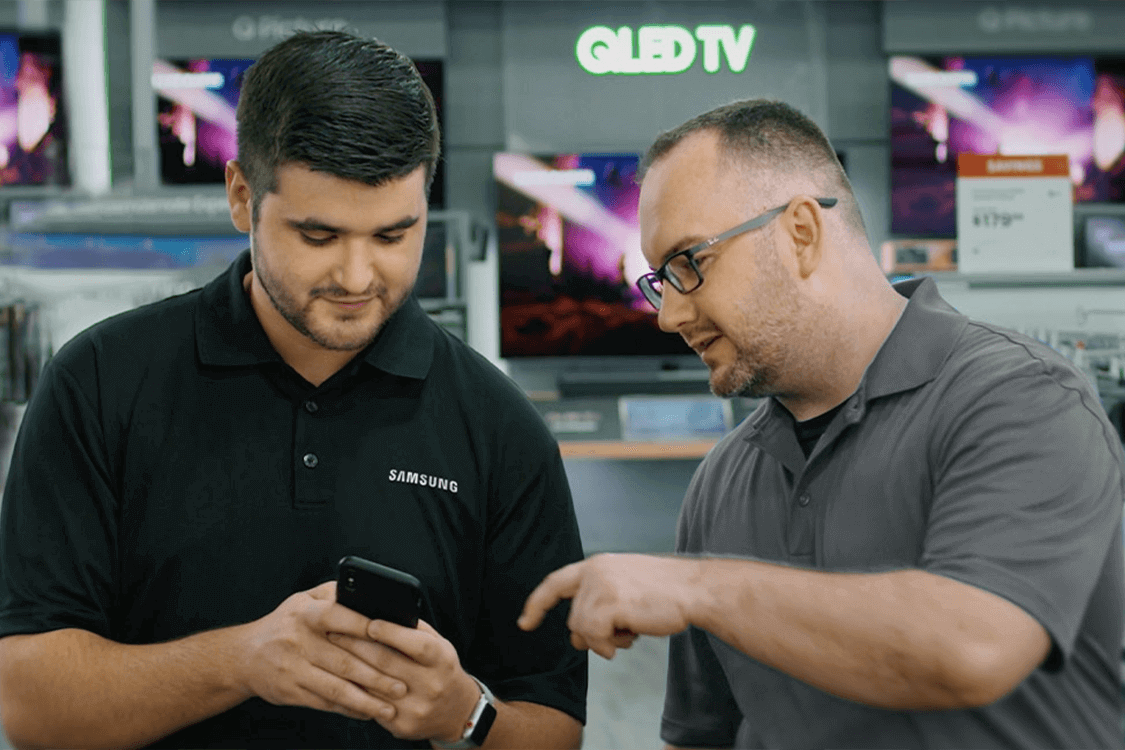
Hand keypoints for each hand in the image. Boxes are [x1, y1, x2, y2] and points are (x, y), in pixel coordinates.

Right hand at [234, 581, 407, 721]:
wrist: (244, 656)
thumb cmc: (286, 624)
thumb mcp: (304, 600)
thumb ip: (334, 594)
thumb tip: (369, 593)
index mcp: (305, 613)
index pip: (341, 617)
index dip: (368, 627)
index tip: (395, 638)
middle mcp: (298, 641)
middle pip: (345, 660)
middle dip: (377, 676)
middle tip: (403, 686)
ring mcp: (293, 668)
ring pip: (336, 688)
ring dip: (366, 700)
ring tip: (390, 708)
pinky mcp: (290, 692)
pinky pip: (325, 703)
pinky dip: (348, 709)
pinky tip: (367, 712)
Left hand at [329, 619, 479, 742]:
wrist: (457, 711)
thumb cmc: (441, 668)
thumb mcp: (439, 644)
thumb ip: (415, 630)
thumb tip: (382, 611)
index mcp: (441, 660)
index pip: (415, 644)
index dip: (390, 632)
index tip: (367, 622)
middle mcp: (430, 685)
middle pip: (386, 663)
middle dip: (356, 644)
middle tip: (333, 631)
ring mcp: (415, 708)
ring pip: (373, 686)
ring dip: (348, 668)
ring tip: (331, 652)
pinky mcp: (401, 725)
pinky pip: (370, 706)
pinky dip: (354, 690)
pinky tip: (341, 678)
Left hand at [518, 553, 700, 658]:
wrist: (694, 589)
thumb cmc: (665, 594)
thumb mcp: (625, 591)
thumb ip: (598, 606)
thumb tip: (574, 638)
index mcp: (597, 564)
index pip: (555, 582)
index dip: (537, 603)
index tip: (524, 623)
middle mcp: (594, 571)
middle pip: (574, 618)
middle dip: (593, 635)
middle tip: (624, 633)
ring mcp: (601, 585)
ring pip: (582, 630)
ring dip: (606, 641)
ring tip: (632, 629)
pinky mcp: (610, 602)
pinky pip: (594, 636)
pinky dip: (610, 645)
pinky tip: (631, 635)